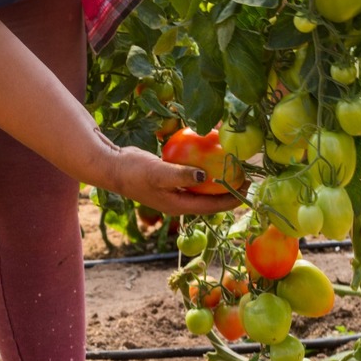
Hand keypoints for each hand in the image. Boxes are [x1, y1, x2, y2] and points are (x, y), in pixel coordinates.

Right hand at [110, 144, 248, 216]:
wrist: (112, 166)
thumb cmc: (134, 171)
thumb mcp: (159, 172)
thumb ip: (182, 175)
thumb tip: (207, 175)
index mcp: (179, 206)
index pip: (212, 206)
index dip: (232, 200)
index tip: (248, 189)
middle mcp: (179, 201)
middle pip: (210, 199)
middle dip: (229, 190)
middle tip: (246, 176)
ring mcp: (173, 190)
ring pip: (202, 187)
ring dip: (217, 179)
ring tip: (232, 166)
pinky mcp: (169, 179)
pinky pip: (191, 175)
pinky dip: (202, 167)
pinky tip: (207, 154)